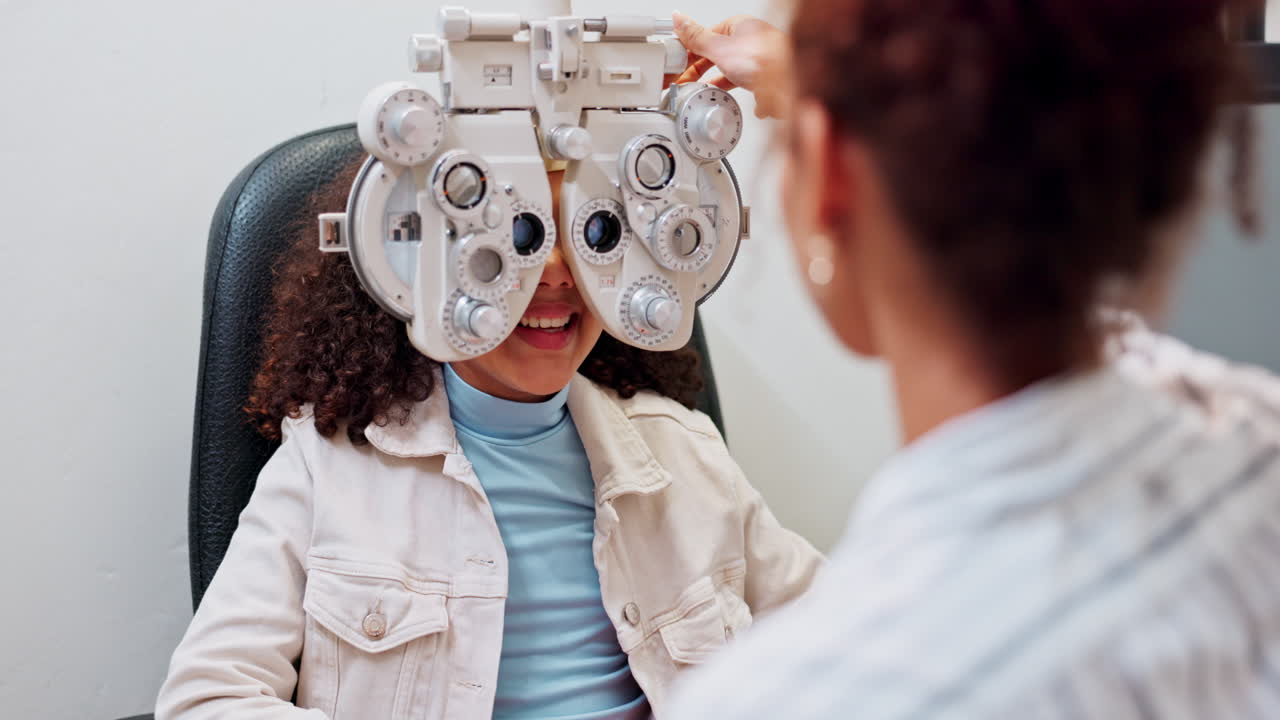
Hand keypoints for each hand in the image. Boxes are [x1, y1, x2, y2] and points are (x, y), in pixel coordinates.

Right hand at [671, 12, 789, 118]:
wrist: (791, 86)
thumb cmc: (763, 60)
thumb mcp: (720, 48)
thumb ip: (697, 37)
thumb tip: (679, 19)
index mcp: (741, 26)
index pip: (707, 37)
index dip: (690, 52)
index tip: (678, 66)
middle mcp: (753, 42)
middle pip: (719, 57)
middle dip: (703, 71)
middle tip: (687, 84)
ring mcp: (762, 62)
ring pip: (735, 73)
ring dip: (722, 84)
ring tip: (709, 94)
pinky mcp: (770, 81)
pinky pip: (753, 88)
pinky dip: (748, 98)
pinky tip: (743, 103)